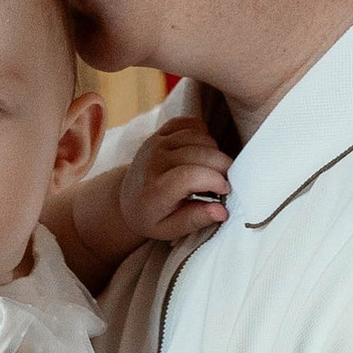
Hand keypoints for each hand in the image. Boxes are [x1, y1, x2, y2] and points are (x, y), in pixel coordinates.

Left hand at [116, 112, 230, 245]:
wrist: (127, 197)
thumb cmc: (153, 216)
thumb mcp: (171, 229)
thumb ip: (195, 220)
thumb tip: (222, 211)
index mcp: (155, 189)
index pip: (189, 176)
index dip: (213, 180)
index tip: (225, 190)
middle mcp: (154, 161)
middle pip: (200, 153)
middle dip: (222, 167)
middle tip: (225, 181)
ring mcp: (156, 143)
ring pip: (199, 136)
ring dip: (215, 152)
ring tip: (212, 169)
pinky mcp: (160, 132)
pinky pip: (191, 123)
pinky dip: (204, 134)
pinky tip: (203, 151)